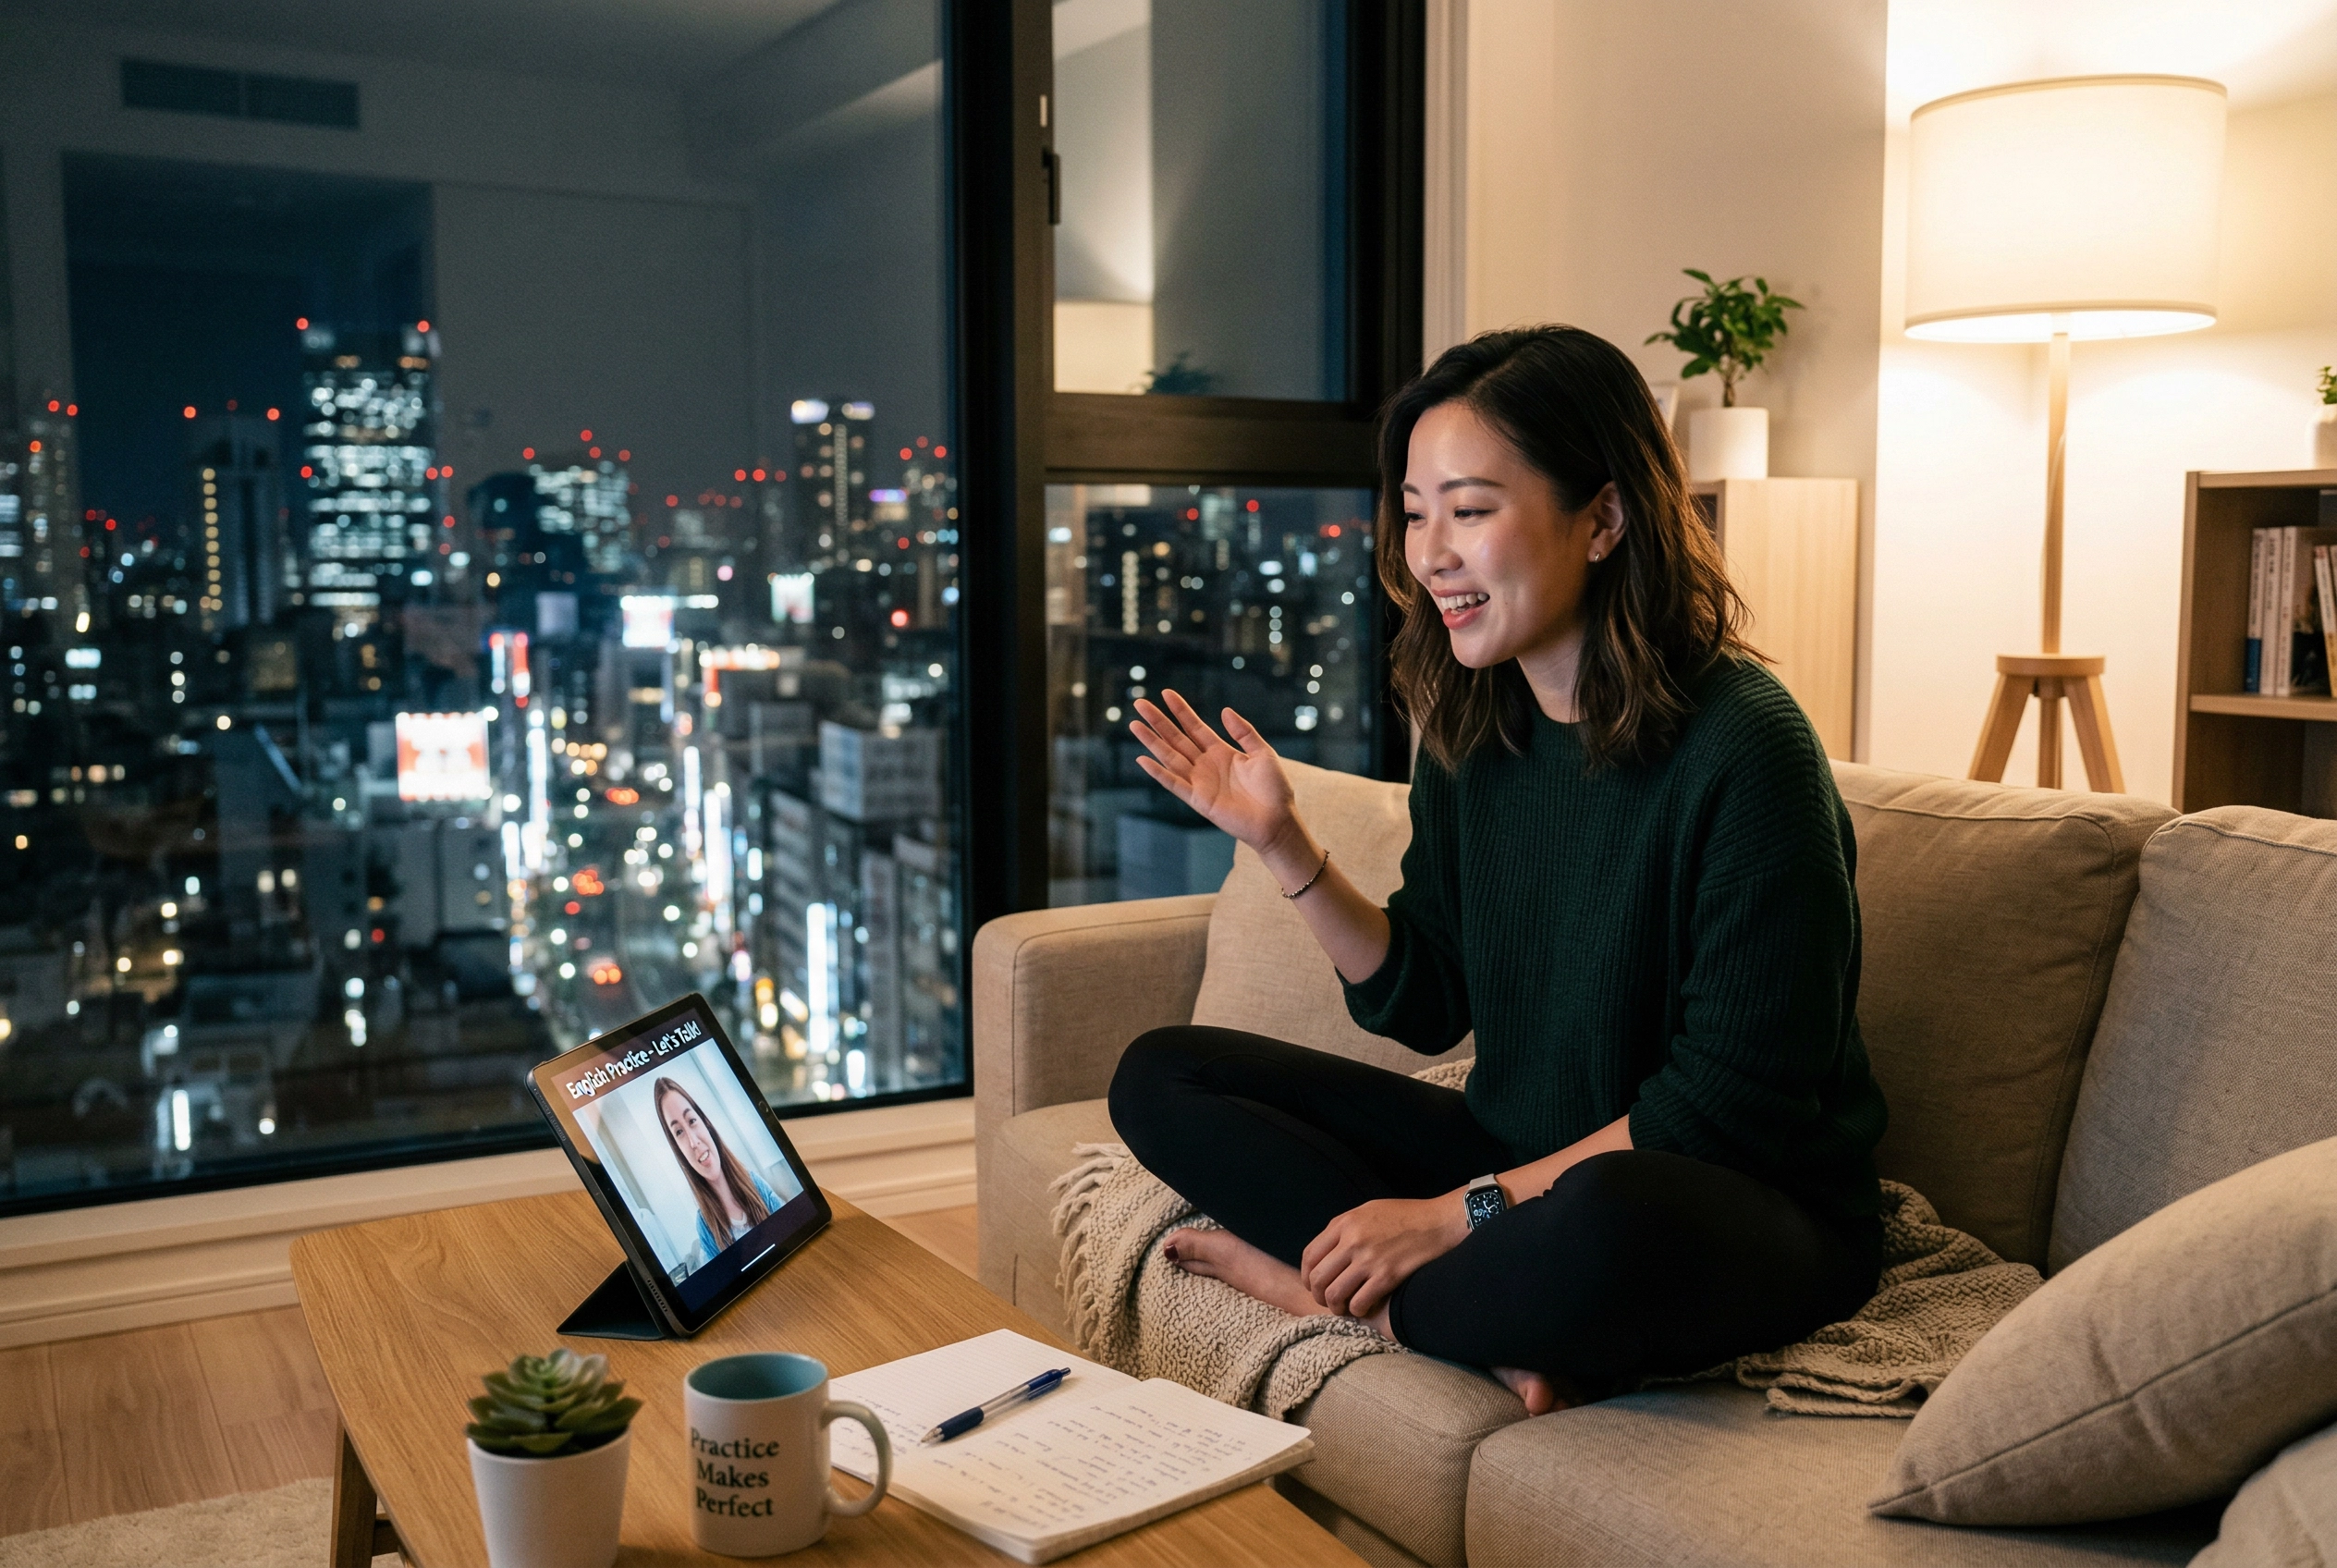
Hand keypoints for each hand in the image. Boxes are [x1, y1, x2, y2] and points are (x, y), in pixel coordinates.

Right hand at [1128, 691, 1299, 854]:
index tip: (1166, 693)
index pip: (1195, 726)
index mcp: (1221, 752)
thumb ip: (1243, 732)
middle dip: (1158, 721)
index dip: (1181, 711)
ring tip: (1135, 725)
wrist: (1277, 821)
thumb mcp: (1262, 752)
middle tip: (1140, 703)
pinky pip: (1174, 784)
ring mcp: (1200, 782)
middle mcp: (1206, 765)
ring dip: (1152, 742)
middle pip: (1176, 738)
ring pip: (1170, 757)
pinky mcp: (1198, 800)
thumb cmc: (1274, 789)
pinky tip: (1143, 760)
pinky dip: (1158, 773)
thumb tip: (1225, 710)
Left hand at [1299, 1195, 1468, 1319]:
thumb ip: (1344, 1229)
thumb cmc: (1405, 1216)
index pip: (1310, 1256)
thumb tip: (1326, 1252)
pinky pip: (1359, 1303)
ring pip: (1335, 1294)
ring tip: (1344, 1309)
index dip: (1307, 1276)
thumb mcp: (1367, 1211)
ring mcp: (1369, 1259)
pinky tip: (1363, 1308)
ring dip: (1336, 1307)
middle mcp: (1352, 1241)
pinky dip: (1357, 1311)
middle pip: (1318, 1278)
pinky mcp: (1387, 1276)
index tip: (1312, 1286)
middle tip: (1328, 1301)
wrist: (1438, 1222)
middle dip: (1319, 1296)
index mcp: (1344, 1223)